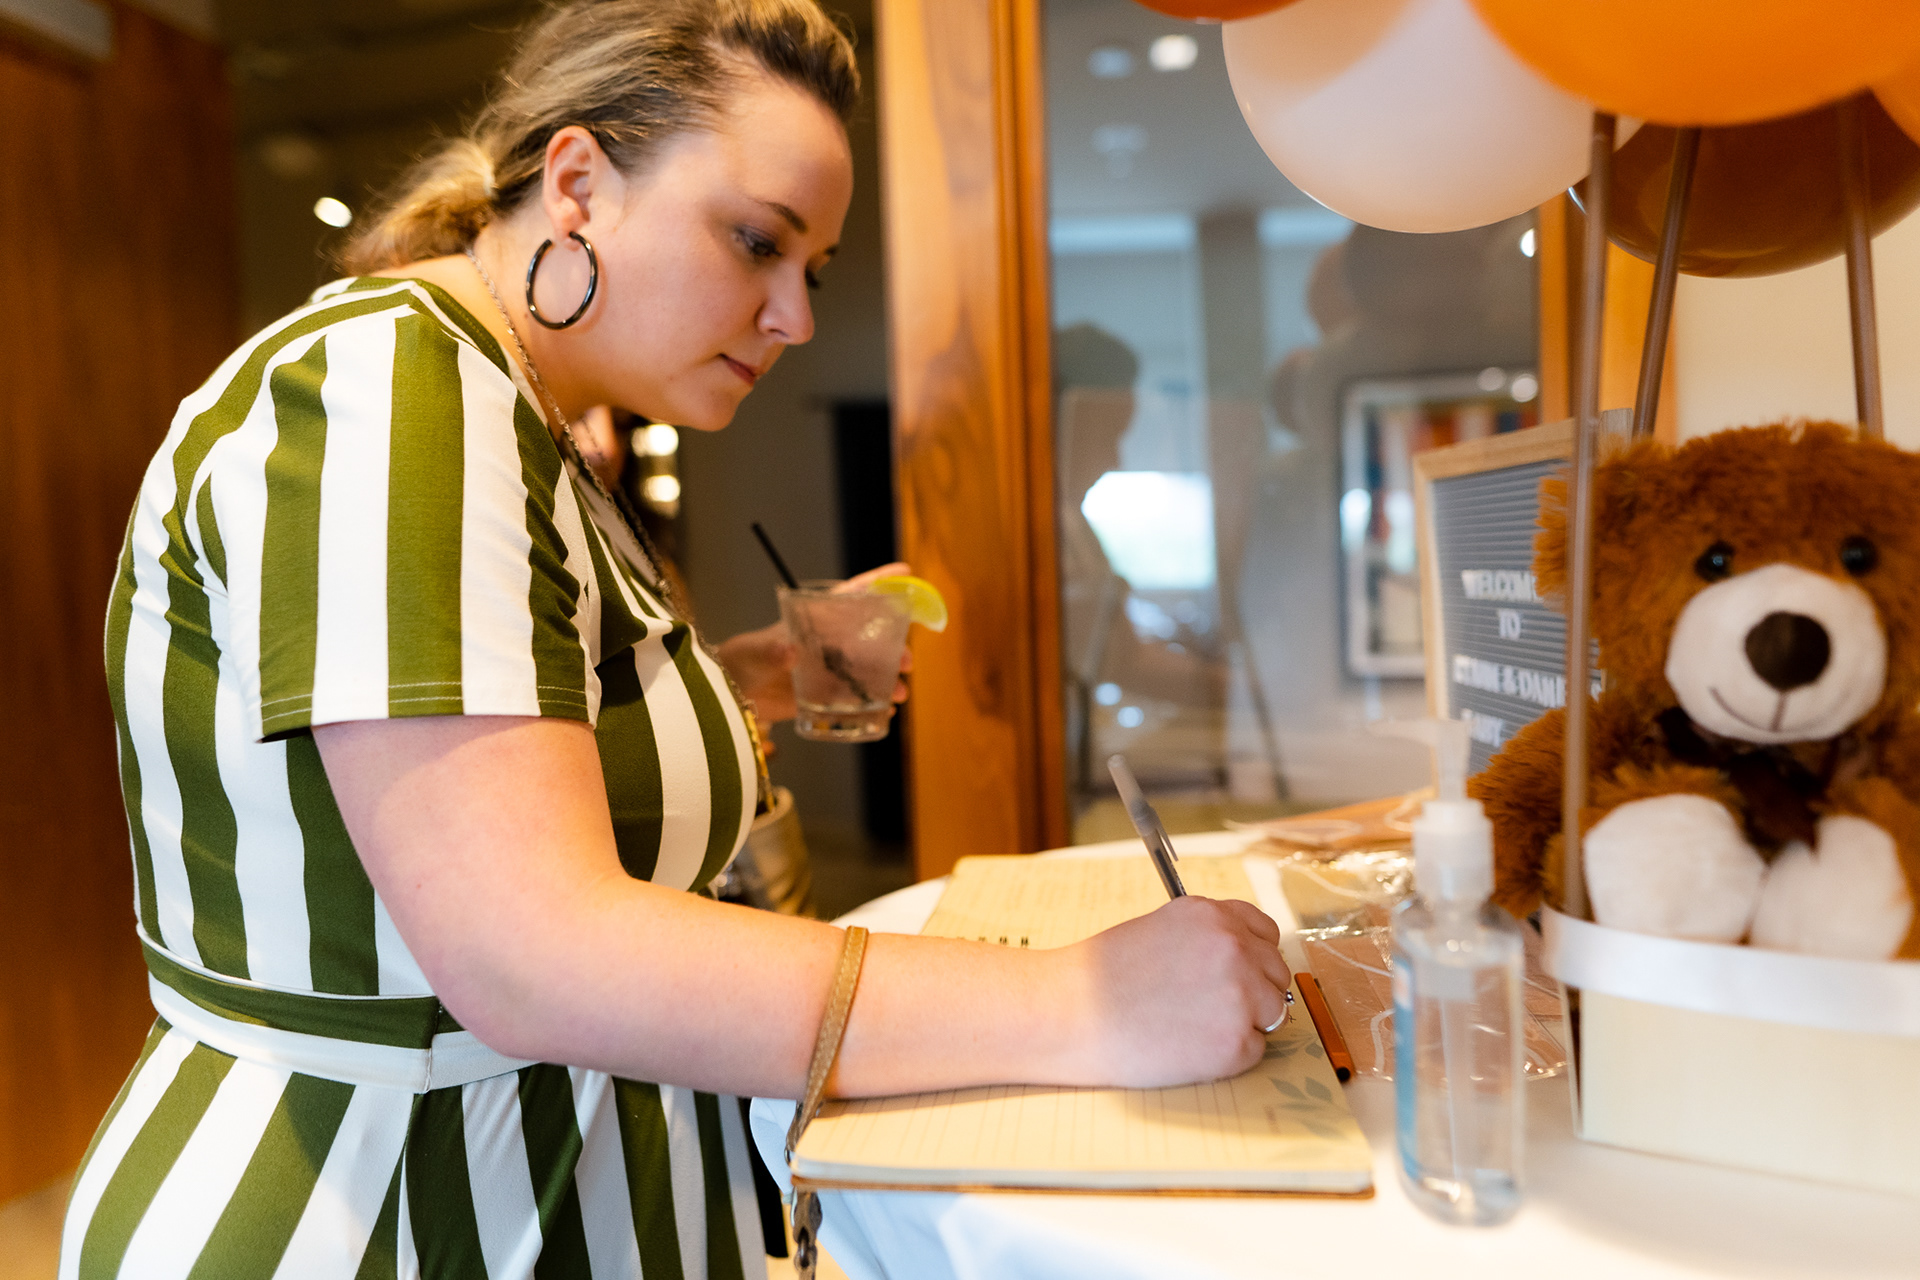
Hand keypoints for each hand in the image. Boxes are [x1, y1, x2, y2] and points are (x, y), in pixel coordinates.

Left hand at [715, 561, 917, 725]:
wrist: (727, 698)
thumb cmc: (738, 662)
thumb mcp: (752, 653)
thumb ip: (770, 651)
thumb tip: (790, 651)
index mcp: (813, 621)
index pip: (849, 597)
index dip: (877, 582)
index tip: (905, 571)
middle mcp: (826, 644)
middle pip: (867, 639)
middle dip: (892, 648)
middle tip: (906, 663)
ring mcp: (827, 671)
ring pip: (866, 672)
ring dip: (887, 680)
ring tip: (900, 694)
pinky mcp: (823, 697)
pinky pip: (854, 701)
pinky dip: (871, 706)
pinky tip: (885, 714)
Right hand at [1064, 896, 1291, 1087]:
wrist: (1071, 1014)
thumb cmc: (1103, 975)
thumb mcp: (1161, 928)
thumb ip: (1206, 934)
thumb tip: (1245, 956)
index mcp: (1214, 916)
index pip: (1266, 933)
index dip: (1251, 955)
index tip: (1233, 972)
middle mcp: (1235, 948)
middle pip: (1275, 973)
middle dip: (1251, 990)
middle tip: (1205, 1007)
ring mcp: (1240, 996)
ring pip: (1273, 1012)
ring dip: (1246, 1022)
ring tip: (1196, 1026)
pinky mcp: (1235, 1043)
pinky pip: (1255, 1050)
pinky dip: (1230, 1055)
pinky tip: (1190, 1047)